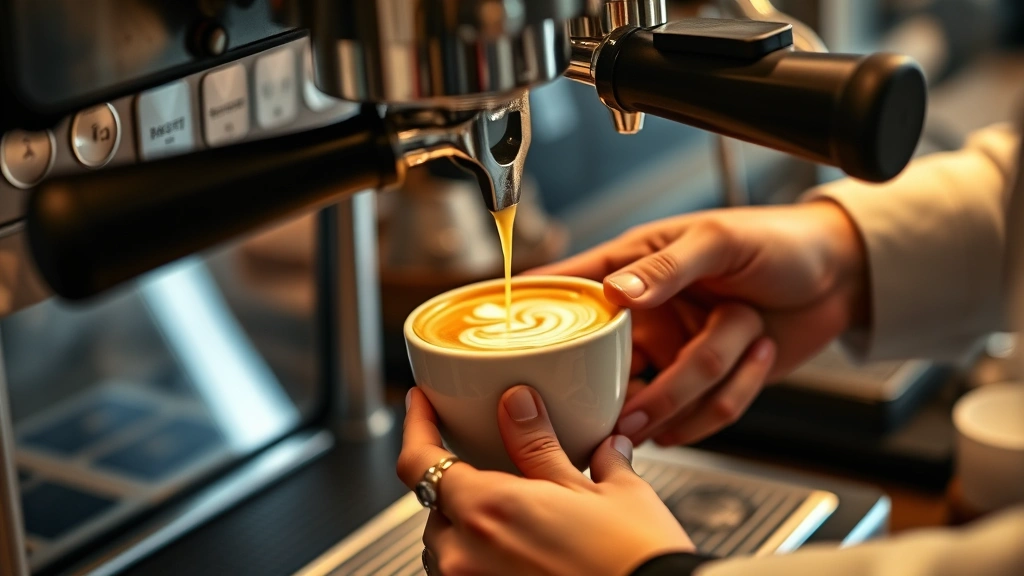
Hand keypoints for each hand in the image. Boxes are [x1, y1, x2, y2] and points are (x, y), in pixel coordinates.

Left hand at [397, 386, 693, 575]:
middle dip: (461, 486)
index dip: (415, 425)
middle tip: (497, 471)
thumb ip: (543, 445)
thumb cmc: (638, 560)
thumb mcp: (596, 488)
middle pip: (435, 507)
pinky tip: (527, 553)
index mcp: (488, 511)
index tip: (422, 404)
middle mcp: (465, 557)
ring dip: (471, 528)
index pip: (418, 460)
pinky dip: (485, 560)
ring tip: (520, 521)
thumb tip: (520, 404)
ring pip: (447, 549)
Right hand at [529, 201, 867, 445]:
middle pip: (603, 367)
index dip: (532, 314)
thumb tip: (616, 292)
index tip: (499, 337)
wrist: (842, 277)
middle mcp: (647, 316)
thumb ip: (667, 267)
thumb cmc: (779, 240)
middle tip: (621, 415)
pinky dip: (732, 397)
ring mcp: (674, 354)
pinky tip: (757, 356)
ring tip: (734, 351)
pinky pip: (702, 415)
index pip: (567, 290)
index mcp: (634, 268)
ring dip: (698, 388)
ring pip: (658, 398)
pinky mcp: (706, 385)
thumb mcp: (720, 240)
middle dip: (622, 393)